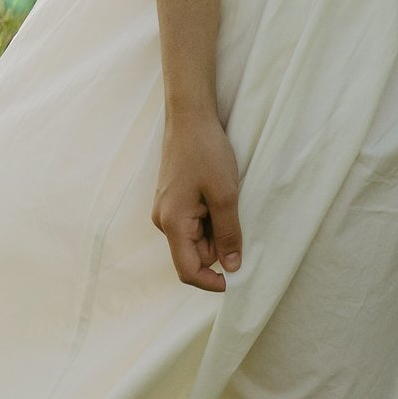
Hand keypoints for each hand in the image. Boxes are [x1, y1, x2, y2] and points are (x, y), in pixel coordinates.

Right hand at [154, 110, 243, 289]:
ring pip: (194, 238)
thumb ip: (228, 234)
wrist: (189, 117)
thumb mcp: (225, 195)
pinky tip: (218, 195)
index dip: (211, 281)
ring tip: (225, 199)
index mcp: (172, 224)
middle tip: (234, 216)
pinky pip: (192, 223)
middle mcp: (163, 221)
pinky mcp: (171, 200)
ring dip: (214, 230)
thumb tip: (231, 268)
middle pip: (193, 254)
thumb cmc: (206, 152)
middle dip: (217, 247)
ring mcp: (165, 210)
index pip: (188, 270)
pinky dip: (209, 218)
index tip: (234, 278)